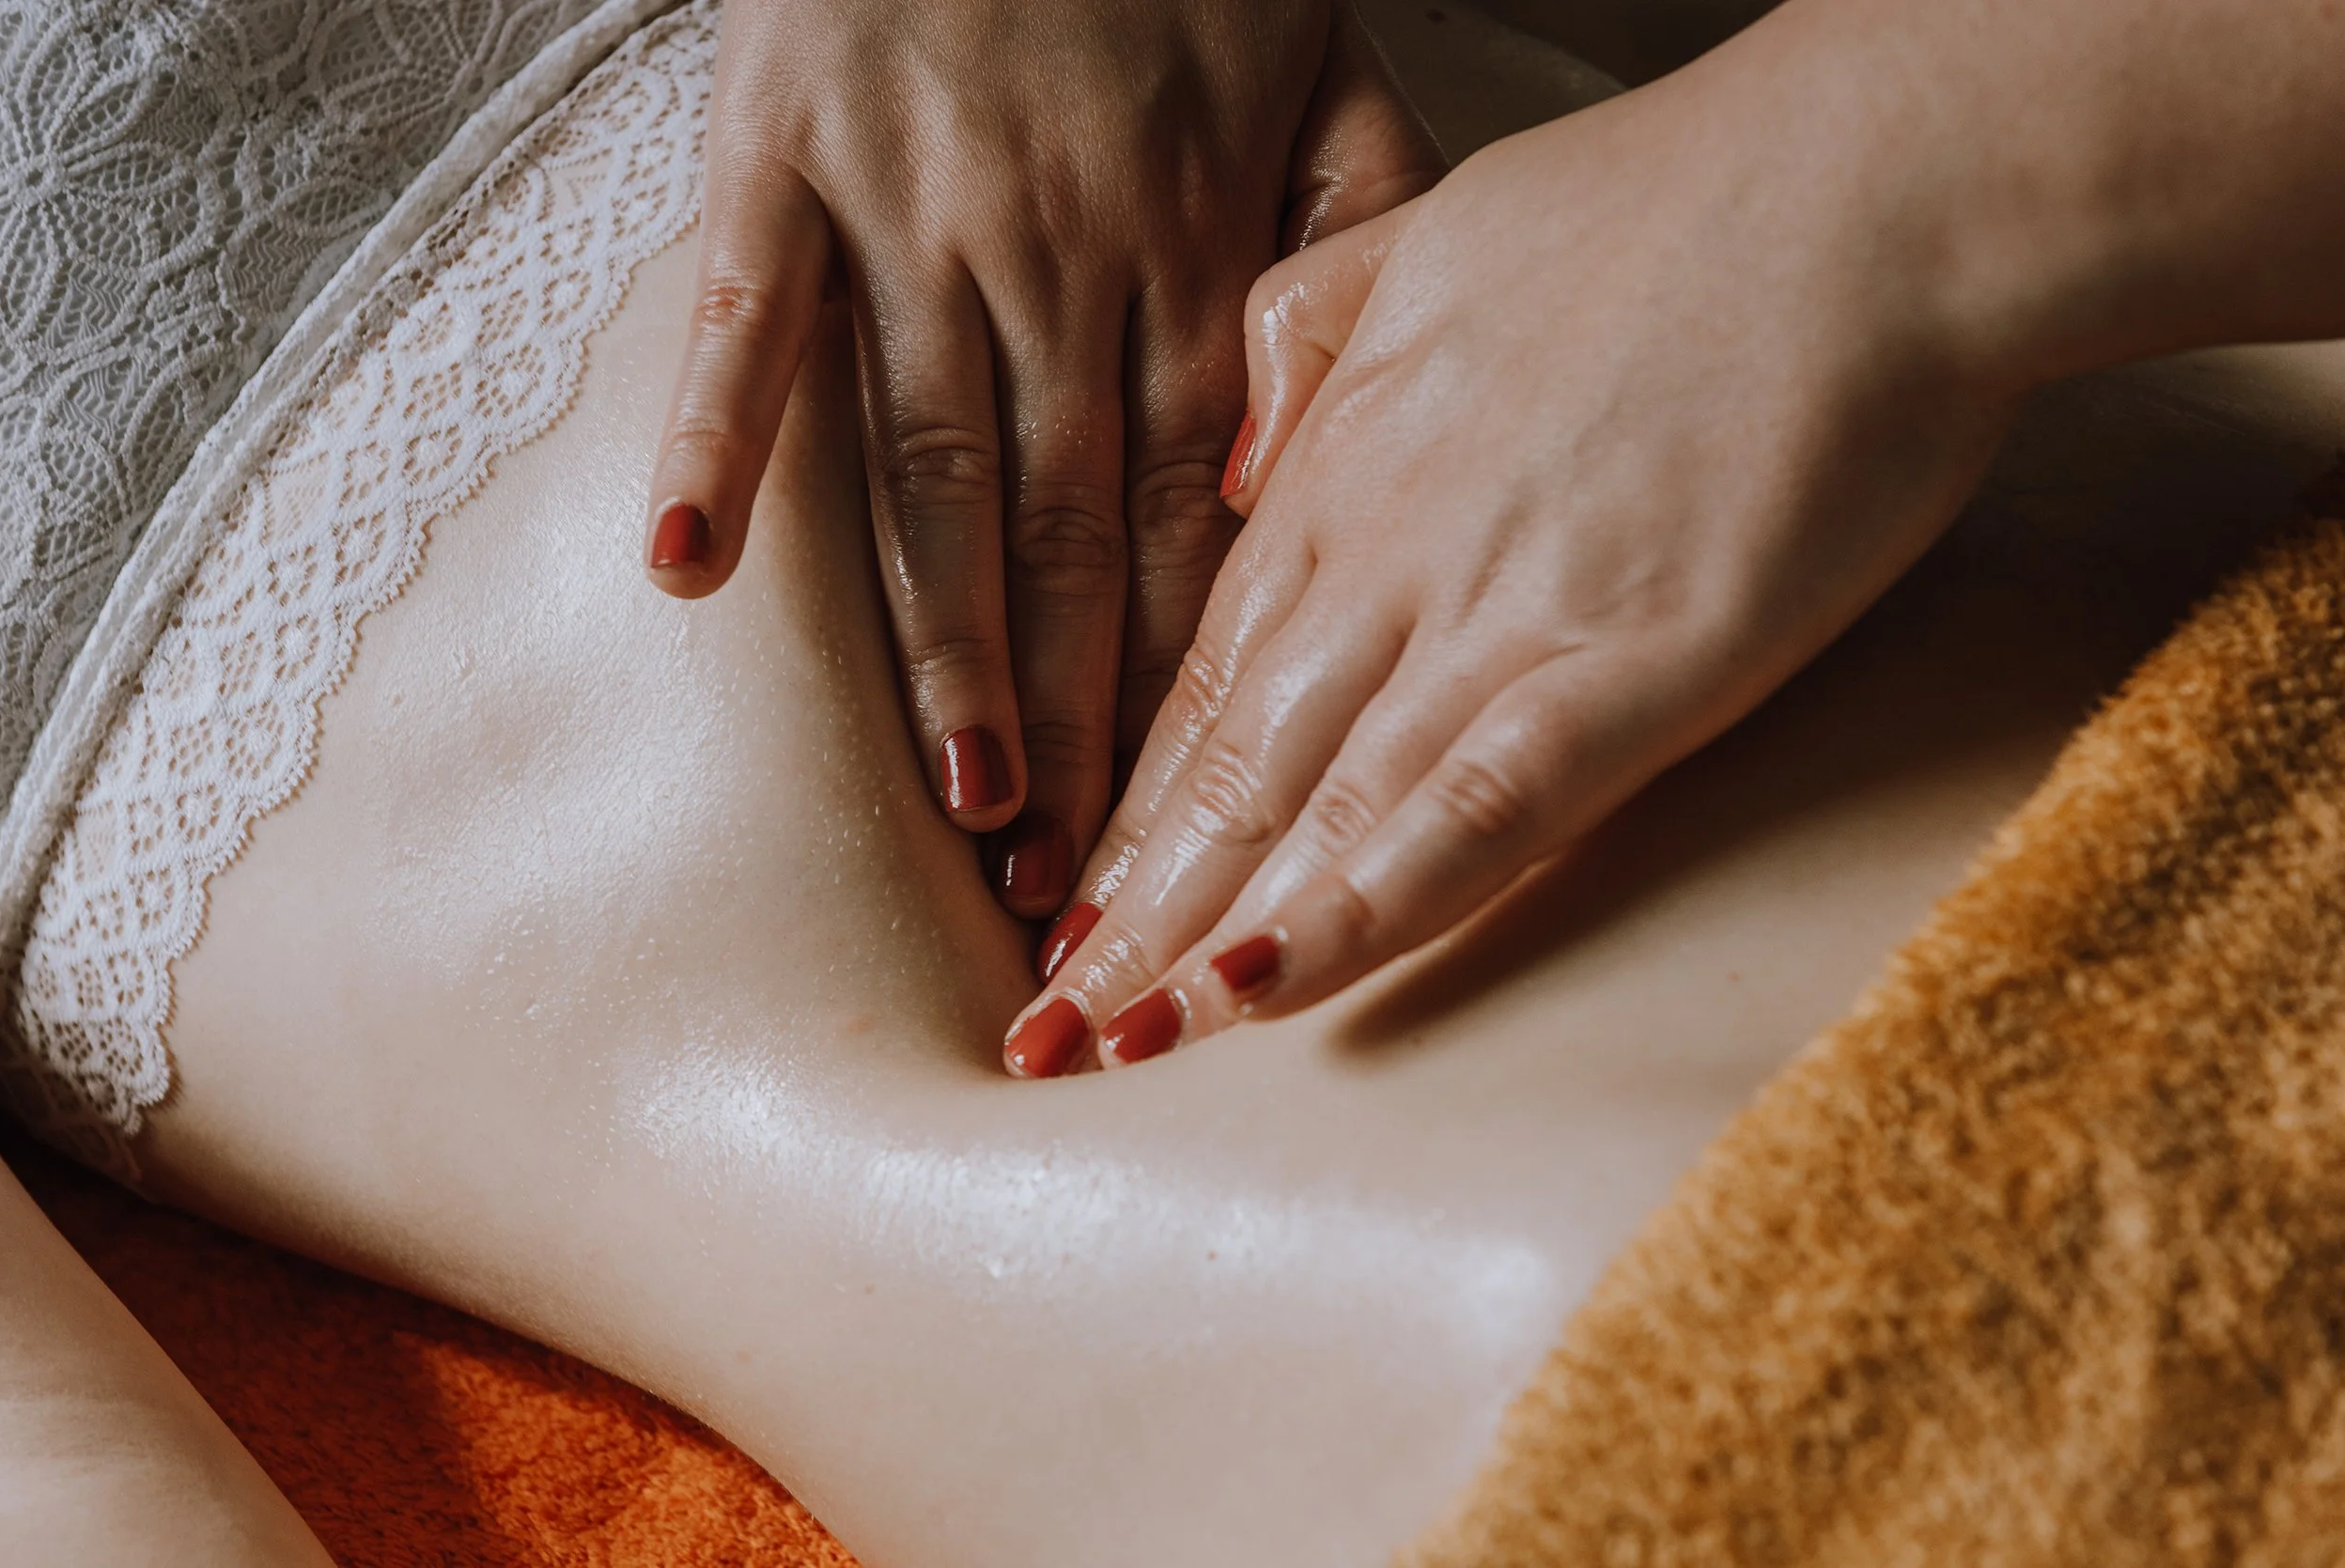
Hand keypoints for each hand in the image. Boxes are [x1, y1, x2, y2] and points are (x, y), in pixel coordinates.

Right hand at [642, 0, 1440, 918]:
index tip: (1195, 824)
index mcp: (1196, 264)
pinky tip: (688, 573)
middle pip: (1078, 533)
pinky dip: (716, 436)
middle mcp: (1063, 263)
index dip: (1196, 686)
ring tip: (965, 798)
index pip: (1199, 523)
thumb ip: (1358, 250)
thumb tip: (1343, 441)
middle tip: (1086, 881)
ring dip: (951, 640)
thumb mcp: (1326, 74)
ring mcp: (917, 215)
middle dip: (1089, 720)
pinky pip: (750, 312)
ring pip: (937, 463)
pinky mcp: (785, 154)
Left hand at [1000, 37, 2036, 1076]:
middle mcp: (1391, 555)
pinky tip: (1269, 996)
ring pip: (1311, 807)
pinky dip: (1360, 909)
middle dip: (1129, 908)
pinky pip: (1465, 812)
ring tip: (1113, 1047)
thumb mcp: (1438, 227)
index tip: (1072, 906)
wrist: (1879, 180)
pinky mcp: (1630, 664)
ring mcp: (1500, 611)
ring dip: (1200, 940)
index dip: (1136, 807)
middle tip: (1044, 1025)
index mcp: (1349, 470)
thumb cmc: (1684, 202)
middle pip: (1229, 766)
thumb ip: (1314, 334)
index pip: (1210, 680)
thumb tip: (1240, 467)